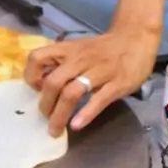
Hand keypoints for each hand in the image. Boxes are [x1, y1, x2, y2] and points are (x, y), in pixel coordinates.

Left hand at [25, 26, 159, 135]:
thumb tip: (42, 85)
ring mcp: (99, 71)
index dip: (32, 77)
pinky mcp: (117, 83)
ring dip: (60, 114)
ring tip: (56, 129)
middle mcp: (80, 59)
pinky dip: (85, 114)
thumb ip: (62, 63)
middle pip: (53, 82)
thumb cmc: (104, 48)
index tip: (37, 90)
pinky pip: (98, 100)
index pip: (37, 58)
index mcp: (68, 50)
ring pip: (72, 93)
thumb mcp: (79, 49)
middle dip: (45, 105)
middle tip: (45, 118)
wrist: (136, 37)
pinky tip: (76, 125)